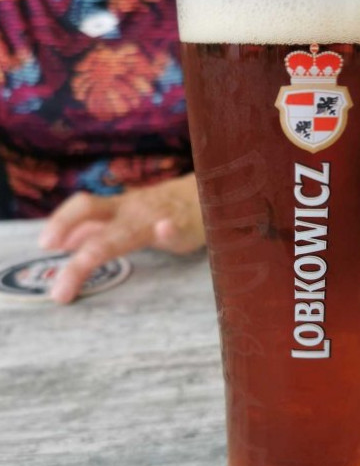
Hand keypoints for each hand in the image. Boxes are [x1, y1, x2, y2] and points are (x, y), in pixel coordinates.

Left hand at [38, 173, 204, 303]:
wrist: (208, 198)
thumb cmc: (163, 211)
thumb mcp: (125, 217)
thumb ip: (96, 228)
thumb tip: (60, 242)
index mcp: (117, 209)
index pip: (83, 208)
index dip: (61, 221)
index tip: (44, 245)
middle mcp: (130, 211)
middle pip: (92, 212)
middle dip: (66, 232)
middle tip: (53, 268)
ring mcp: (156, 217)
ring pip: (127, 228)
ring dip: (102, 246)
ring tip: (82, 261)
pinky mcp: (184, 227)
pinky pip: (175, 227)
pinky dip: (168, 229)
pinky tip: (165, 229)